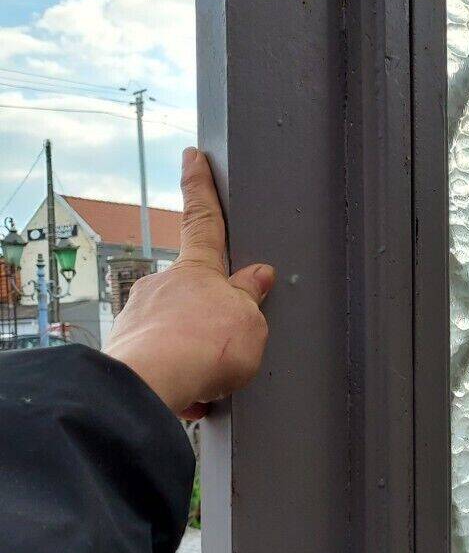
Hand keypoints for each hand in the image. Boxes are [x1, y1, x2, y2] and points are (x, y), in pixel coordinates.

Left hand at [105, 148, 274, 419]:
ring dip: (192, 349)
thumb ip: (251, 298)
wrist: (151, 383)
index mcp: (198, 269)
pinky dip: (175, 375)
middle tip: (226, 341)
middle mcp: (163, 285)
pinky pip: (158, 359)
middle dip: (207, 312)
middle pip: (192, 288)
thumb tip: (258, 279)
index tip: (192, 156)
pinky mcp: (125, 349)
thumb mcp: (250, 321)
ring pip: (174, 327)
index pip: (203, 218)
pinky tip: (188, 395)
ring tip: (210, 378)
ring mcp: (140, 315)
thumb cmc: (204, 347)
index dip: (200, 186)